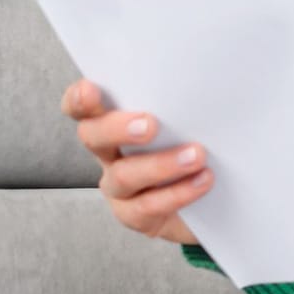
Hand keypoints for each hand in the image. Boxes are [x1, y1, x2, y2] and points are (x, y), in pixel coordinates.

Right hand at [61, 78, 210, 245]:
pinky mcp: (136, 215)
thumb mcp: (191, 121)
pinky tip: (203, 180)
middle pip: (93, 137)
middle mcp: (110, 154)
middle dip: (116, 129)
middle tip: (150, 125)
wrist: (215, 200)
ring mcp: (119, 187)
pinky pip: (148, 206)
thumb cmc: (199, 146)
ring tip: (196, 155)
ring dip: (160, 164)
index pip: (84, 107)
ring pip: (123, 176)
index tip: (90, 90)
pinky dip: (178, 192)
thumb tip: (213, 78)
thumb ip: (184, 104)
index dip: (79, 99)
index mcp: (117, 123)